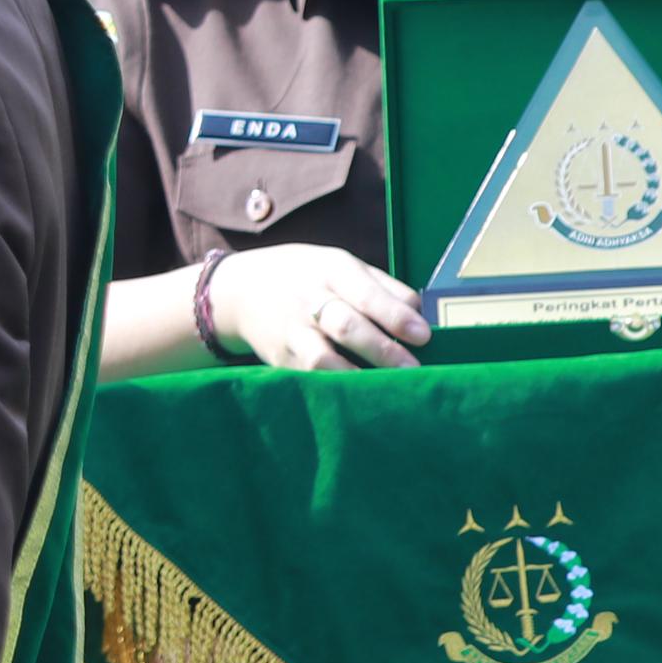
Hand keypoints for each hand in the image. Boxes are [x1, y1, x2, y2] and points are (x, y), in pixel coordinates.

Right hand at [210, 242, 429, 371]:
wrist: (238, 291)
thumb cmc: (307, 277)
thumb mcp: (339, 265)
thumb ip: (382, 286)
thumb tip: (420, 313)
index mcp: (329, 271)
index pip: (364, 293)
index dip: (394, 315)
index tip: (423, 336)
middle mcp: (307, 300)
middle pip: (345, 326)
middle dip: (382, 350)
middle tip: (413, 369)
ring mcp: (290, 332)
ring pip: (321, 358)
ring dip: (355, 375)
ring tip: (386, 389)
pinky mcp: (280, 359)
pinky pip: (308, 377)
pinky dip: (333, 387)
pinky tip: (357, 397)